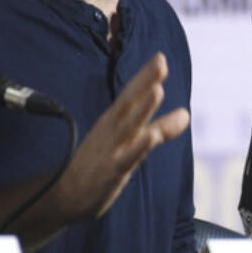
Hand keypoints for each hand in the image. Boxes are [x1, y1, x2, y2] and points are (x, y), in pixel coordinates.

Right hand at [53, 53, 189, 221]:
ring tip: (158, 90)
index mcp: (115, 120)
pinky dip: (139, 146)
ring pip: (129, 126)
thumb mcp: (133, 142)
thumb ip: (161, 128)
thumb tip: (187, 114)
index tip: (160, 57)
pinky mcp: (112, 171)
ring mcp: (112, 149)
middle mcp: (112, 130)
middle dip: (144, 81)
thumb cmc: (100, 162)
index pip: (131, 93)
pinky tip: (151, 136)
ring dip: (143, 108)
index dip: (145, 76)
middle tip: (160, 62)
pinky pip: (127, 158)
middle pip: (130, 102)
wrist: (64, 195)